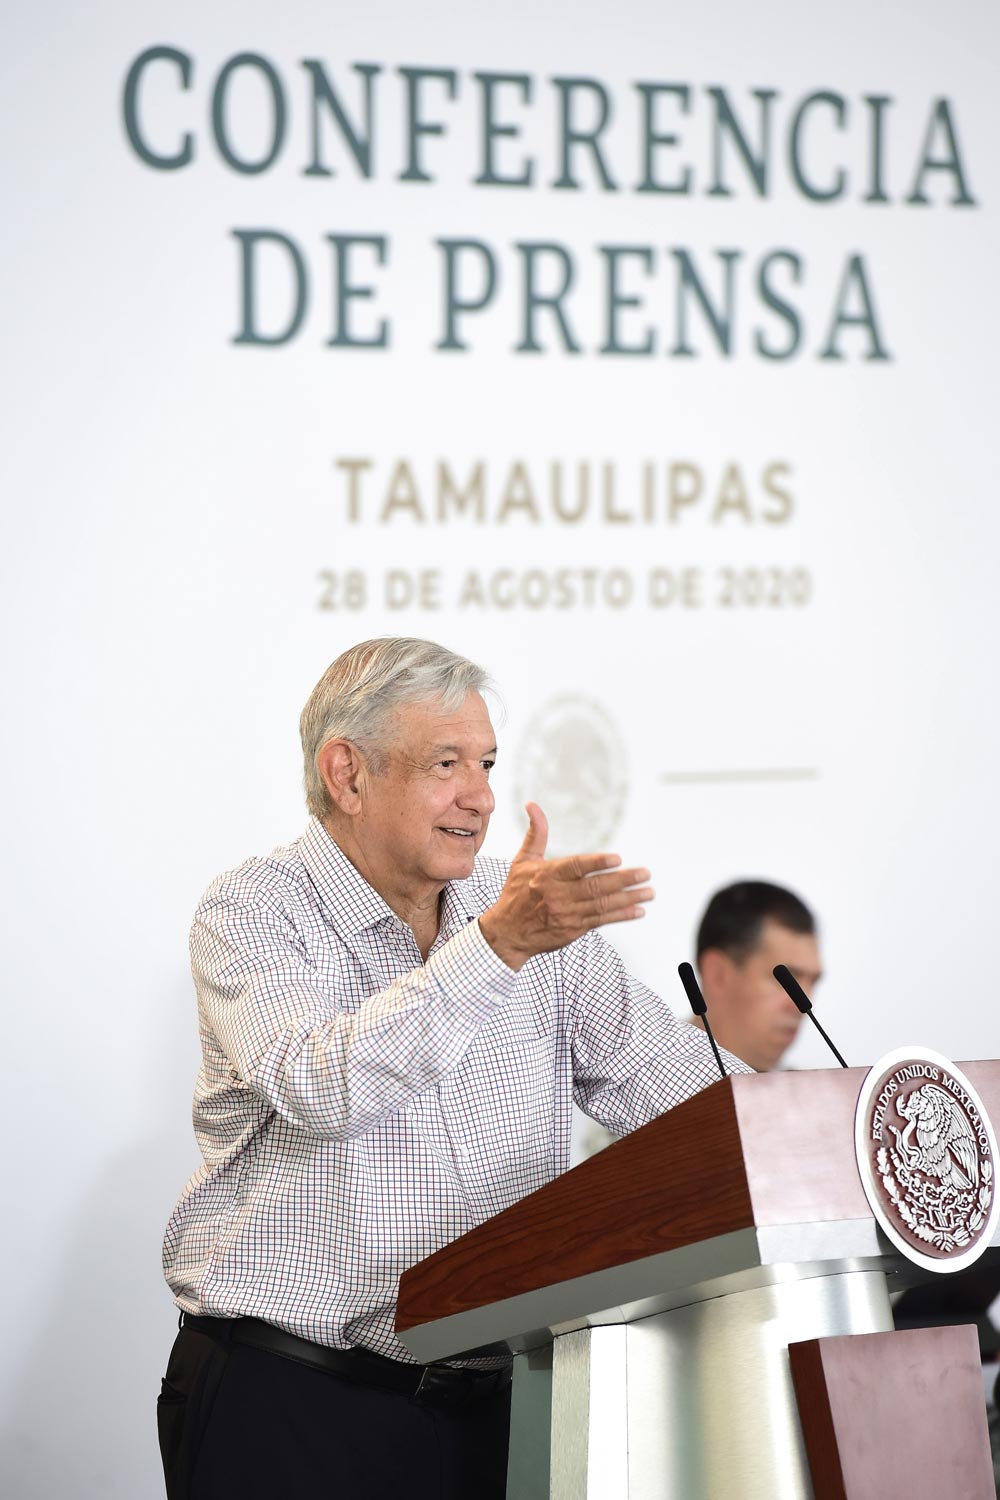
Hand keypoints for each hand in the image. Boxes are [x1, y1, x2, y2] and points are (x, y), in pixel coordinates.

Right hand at [478, 802, 653, 970]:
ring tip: (648, 891)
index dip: (597, 863)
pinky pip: (602, 920)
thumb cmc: (516, 893)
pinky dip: (621, 915)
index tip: (618, 859)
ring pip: (602, 905)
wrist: (507, 933)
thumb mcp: (523, 861)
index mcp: (546, 875)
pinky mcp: (574, 929)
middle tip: (645, 873)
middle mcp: (558, 895)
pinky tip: (638, 910)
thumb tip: (532, 805)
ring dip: (629, 898)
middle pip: (595, 887)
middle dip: (623, 880)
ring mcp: (567, 914)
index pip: (576, 867)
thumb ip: (536, 833)